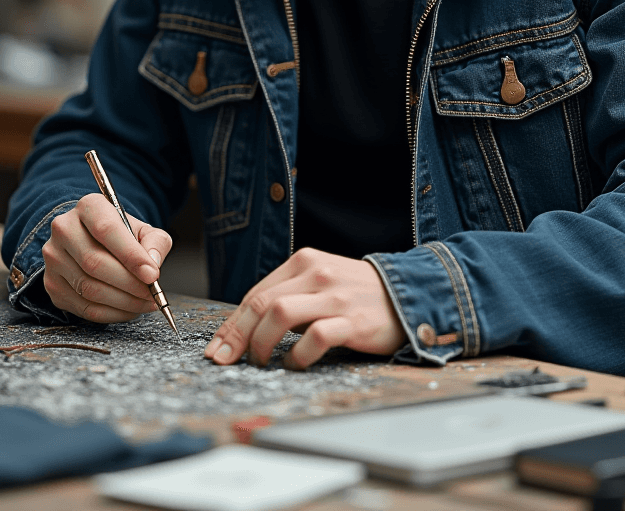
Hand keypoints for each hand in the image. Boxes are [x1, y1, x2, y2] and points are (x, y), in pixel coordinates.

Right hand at [42, 193, 172, 322]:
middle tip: (152, 295)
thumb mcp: (144, 229)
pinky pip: (83, 308)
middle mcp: (64, 229)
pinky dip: (111, 313)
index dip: (131, 256)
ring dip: (123, 302)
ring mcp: (54, 258)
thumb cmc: (121, 235)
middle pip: (94, 263)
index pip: (106, 230)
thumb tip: (152, 264)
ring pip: (88, 289)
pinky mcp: (52, 284)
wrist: (93, 241)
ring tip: (145, 303)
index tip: (152, 275)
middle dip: (130, 284)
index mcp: (89, 207)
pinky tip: (129, 309)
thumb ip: (155, 242)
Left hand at [203, 247, 404, 368]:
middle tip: (226, 359)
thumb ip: (289, 295)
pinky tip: (296, 363)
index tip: (218, 347)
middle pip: (261, 303)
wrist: (407, 293)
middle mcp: (316, 274)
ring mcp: (334, 296)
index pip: (256, 293)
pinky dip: (297, 355)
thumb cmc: (357, 293)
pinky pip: (314, 337)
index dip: (232, 324)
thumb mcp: (320, 282)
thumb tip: (247, 327)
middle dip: (236, 335)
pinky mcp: (352, 320)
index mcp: (304, 262)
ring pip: (279, 314)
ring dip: (262, 343)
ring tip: (262, 360)